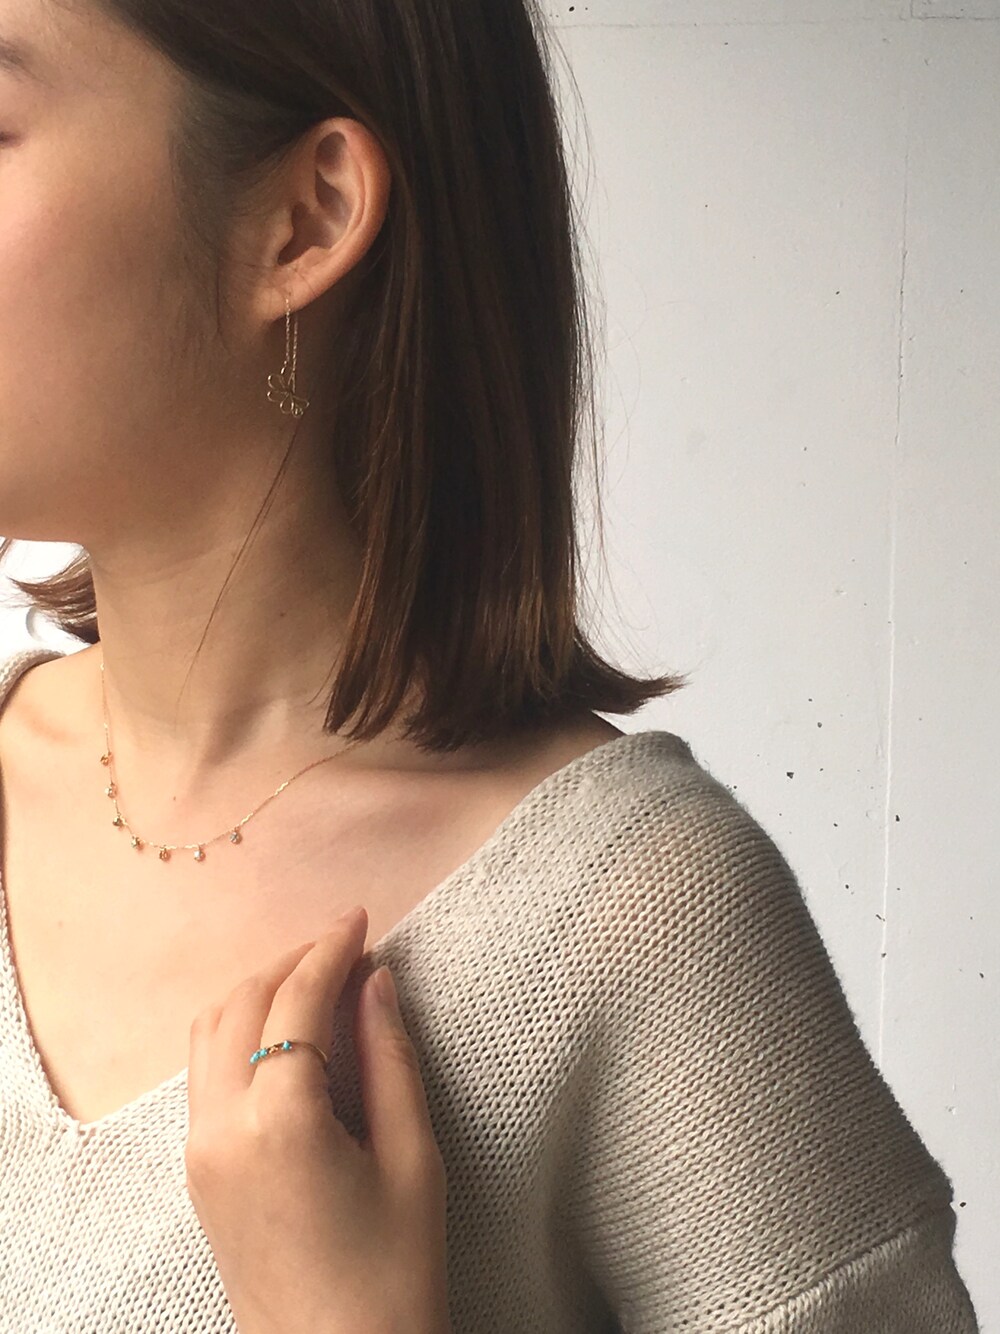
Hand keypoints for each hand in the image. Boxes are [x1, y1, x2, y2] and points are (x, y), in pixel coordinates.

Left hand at [184, 904, 451, 1333]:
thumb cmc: (393, 1273)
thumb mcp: (413, 1159)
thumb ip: (391, 1058)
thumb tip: (376, 981)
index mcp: (280, 1122)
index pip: (297, 1000)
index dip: (330, 948)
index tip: (361, 916)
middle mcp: (222, 1128)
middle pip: (240, 1002)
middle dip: (291, 960)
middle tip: (345, 945)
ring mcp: (199, 1153)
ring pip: (209, 1032)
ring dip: (259, 990)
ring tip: (317, 981)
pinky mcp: (198, 1174)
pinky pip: (205, 1074)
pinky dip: (239, 1032)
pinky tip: (287, 1033)